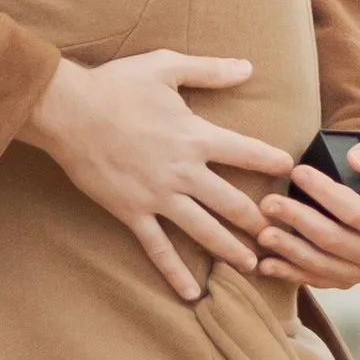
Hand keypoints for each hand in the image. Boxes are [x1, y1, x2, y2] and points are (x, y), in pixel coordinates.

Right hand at [23, 49, 294, 302]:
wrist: (69, 111)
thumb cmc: (116, 85)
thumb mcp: (166, 66)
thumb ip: (209, 70)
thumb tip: (247, 67)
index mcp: (196, 136)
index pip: (246, 152)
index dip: (271, 160)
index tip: (291, 169)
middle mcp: (184, 172)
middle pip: (232, 202)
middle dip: (259, 220)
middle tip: (281, 235)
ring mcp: (158, 196)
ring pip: (204, 231)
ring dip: (230, 250)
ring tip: (253, 265)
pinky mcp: (132, 212)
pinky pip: (158, 248)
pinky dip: (176, 272)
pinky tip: (192, 292)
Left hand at [253, 128, 359, 289]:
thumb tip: (354, 162)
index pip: (357, 212)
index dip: (325, 193)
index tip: (297, 172)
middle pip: (334, 241)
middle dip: (299, 221)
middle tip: (268, 202)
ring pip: (320, 264)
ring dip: (289, 249)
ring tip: (262, 232)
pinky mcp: (343, 281)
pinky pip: (313, 280)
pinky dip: (288, 273)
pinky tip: (265, 264)